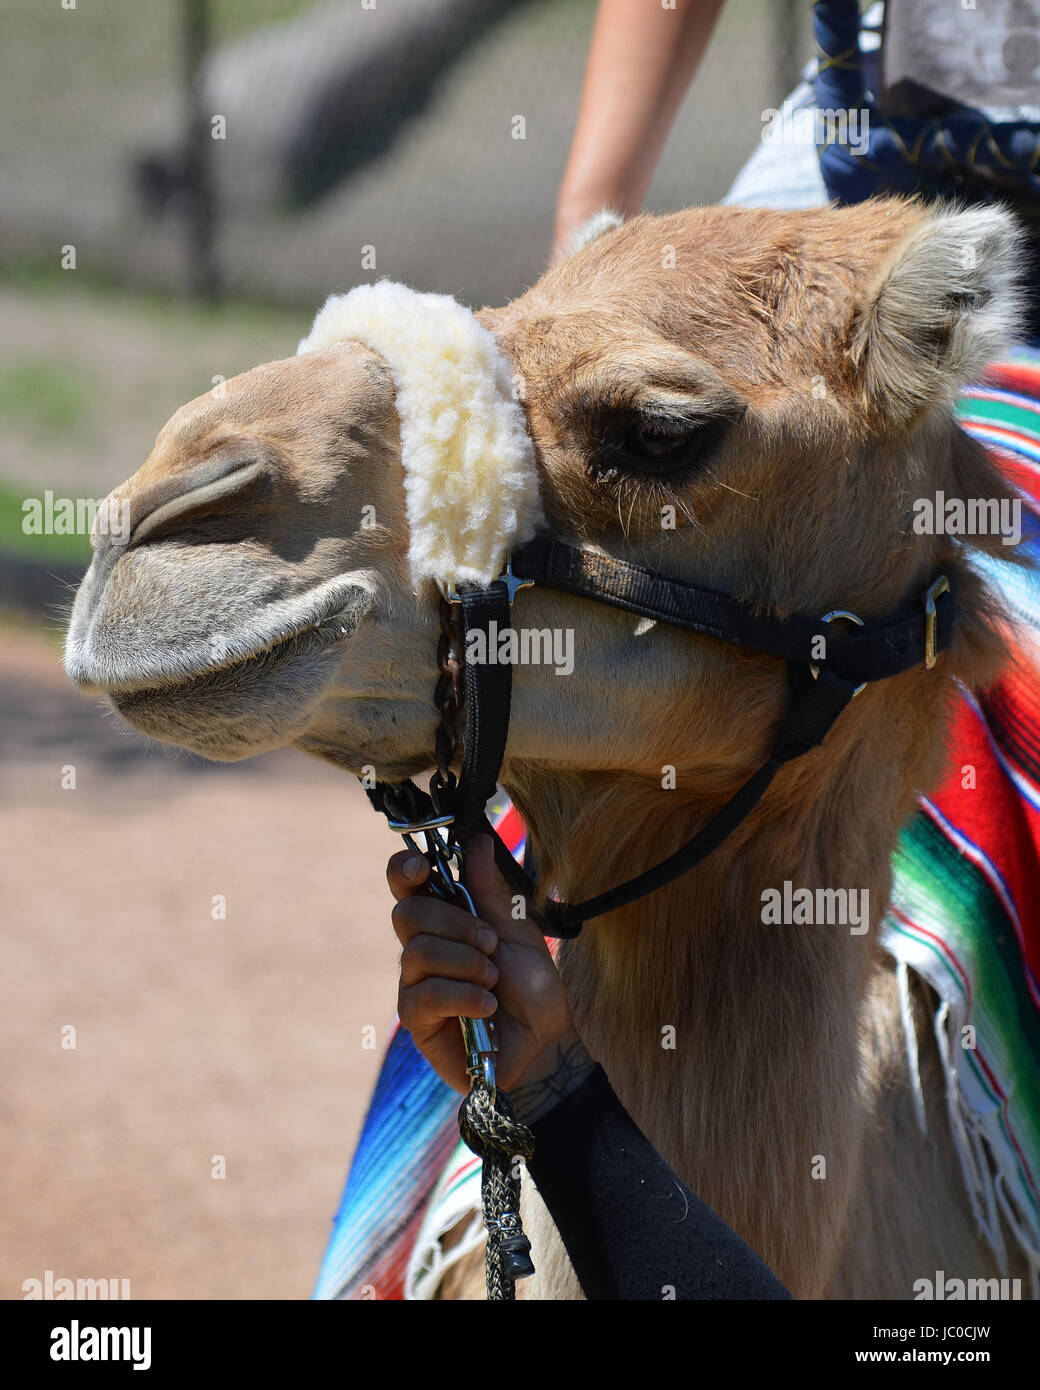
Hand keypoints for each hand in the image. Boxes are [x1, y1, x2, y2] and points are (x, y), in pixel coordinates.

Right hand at [387, 834, 580, 1097]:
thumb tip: (478, 839)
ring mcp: (416, 985)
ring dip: (466, 963)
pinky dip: (463, 995)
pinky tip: (488, 1006)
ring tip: (494, 981)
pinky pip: (425, 995)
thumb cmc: (531, 989)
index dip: (405, 870)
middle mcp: (423, 949)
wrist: (545, 1045)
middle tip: (491, 943)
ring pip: (417, 953)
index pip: (406, 886)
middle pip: (408, 915)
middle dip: (454, 923)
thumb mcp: (516, 931)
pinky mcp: (418, 1021)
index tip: (425, 867)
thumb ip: (490, 890)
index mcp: (445, 921)